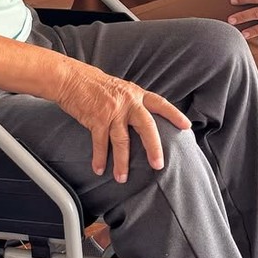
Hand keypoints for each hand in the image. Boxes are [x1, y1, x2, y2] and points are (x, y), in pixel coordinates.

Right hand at [54, 61, 191, 182]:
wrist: (71, 78)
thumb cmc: (95, 84)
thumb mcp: (121, 89)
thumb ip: (133, 103)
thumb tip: (144, 119)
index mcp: (136, 94)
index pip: (160, 104)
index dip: (174, 115)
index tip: (186, 127)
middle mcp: (127, 102)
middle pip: (146, 127)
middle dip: (153, 147)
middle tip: (158, 165)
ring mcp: (112, 111)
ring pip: (122, 141)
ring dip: (122, 162)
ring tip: (122, 178)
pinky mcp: (96, 119)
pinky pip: (100, 143)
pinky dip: (100, 158)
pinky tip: (99, 169)